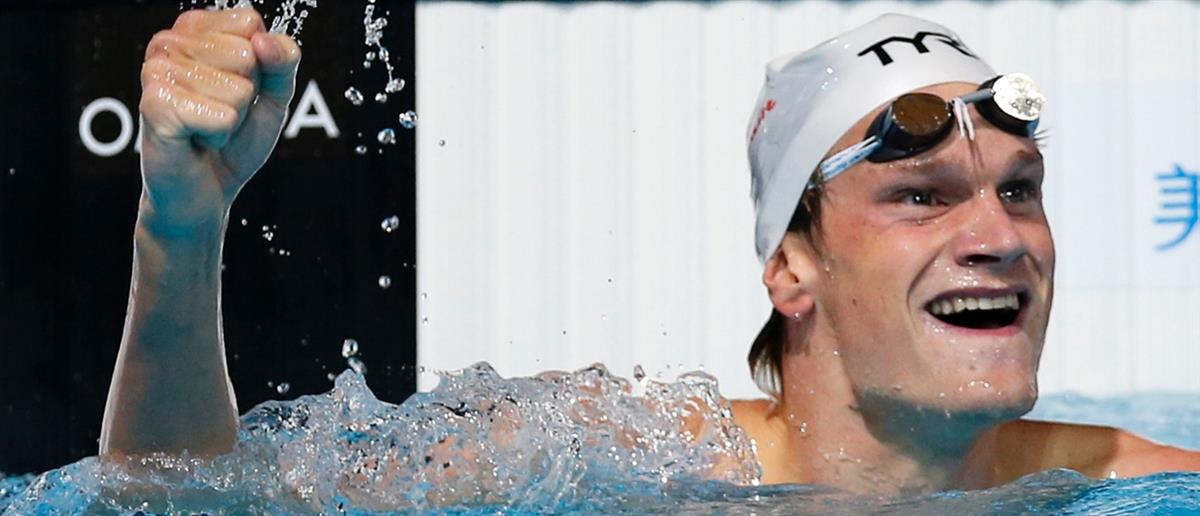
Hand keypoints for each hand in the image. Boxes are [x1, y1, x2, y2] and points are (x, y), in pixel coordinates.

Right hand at [138, 7, 300, 230]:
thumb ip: (283, 61)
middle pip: (247, 55)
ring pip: (238, 88)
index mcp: (193, 29)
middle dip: (246, 94)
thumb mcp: (273, 95)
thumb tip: (264, 41)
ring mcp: (157, 71)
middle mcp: (168, 42)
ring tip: (205, 127)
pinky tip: (195, 139)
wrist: (206, 189)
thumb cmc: (234, 138)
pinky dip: (219, 135)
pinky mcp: (156, 105)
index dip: (259, 64)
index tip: (236, 86)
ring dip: (231, 118)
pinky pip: (223, 115)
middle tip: (219, 113)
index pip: (250, 23)